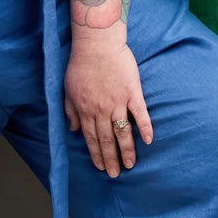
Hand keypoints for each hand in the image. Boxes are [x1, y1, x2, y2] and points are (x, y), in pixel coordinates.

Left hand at [64, 30, 152, 176]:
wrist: (96, 44)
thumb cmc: (81, 64)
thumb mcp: (68, 89)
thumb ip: (71, 111)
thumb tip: (73, 130)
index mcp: (85, 110)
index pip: (91, 138)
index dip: (96, 154)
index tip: (102, 167)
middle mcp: (101, 110)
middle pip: (107, 140)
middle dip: (111, 159)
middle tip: (116, 174)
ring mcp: (118, 102)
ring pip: (123, 132)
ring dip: (127, 150)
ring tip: (131, 164)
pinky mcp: (132, 92)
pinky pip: (140, 113)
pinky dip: (145, 127)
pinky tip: (149, 140)